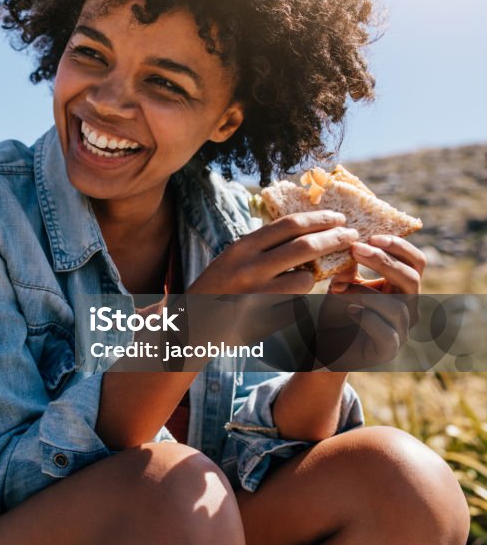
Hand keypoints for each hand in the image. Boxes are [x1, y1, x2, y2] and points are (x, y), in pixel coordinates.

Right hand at [177, 211, 357, 352]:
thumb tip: (304, 230)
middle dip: (334, 239)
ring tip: (307, 278)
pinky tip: (289, 302)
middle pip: (304, 246)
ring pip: (305, 279)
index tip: (338, 218)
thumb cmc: (218, 288)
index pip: (288, 225)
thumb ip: (262, 246)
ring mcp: (258, 294)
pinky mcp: (265, 318)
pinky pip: (297, 306)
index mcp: (242, 248)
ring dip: (314, 277)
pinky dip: (300, 302)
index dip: (318, 219)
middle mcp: (249, 267)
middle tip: (351, 236)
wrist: (194, 326)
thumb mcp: (233, 259)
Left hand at [308, 234, 424, 370]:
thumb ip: (349, 268)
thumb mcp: (341, 284)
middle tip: (356, 249)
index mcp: (402, 287)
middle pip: (412, 278)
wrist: (325, 347)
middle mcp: (408, 306)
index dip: (398, 247)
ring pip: (396, 305)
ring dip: (363, 291)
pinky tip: (349, 310)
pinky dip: (366, 317)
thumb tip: (351, 246)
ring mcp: (402, 329)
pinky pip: (385, 330)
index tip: (371, 236)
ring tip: (337, 287)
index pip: (415, 262)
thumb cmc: (337, 312)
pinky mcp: (389, 349)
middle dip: (384, 261)